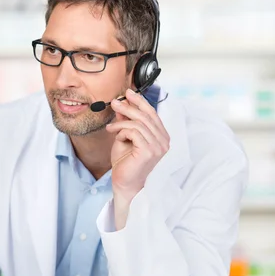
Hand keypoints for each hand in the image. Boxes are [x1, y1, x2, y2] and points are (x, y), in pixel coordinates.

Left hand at [106, 88, 169, 202]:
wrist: (124, 183)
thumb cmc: (125, 162)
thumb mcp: (124, 136)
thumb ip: (126, 122)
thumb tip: (122, 105)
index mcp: (161, 136)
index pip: (152, 114)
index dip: (141, 101)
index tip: (128, 93)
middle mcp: (163, 141)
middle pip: (146, 116)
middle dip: (129, 106)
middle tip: (115, 102)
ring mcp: (158, 146)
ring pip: (138, 123)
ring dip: (121, 122)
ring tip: (111, 127)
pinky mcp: (149, 151)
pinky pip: (134, 132)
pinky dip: (122, 132)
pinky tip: (116, 137)